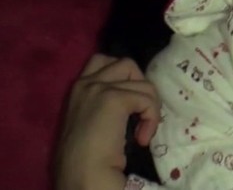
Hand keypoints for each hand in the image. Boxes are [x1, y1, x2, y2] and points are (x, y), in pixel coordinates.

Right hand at [55, 55, 160, 189]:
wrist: (82, 174)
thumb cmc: (87, 155)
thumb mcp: (94, 118)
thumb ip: (106, 100)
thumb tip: (136, 95)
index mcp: (79, 88)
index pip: (103, 60)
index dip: (125, 76)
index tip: (132, 102)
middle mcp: (85, 83)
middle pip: (128, 64)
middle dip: (141, 87)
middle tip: (140, 113)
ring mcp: (98, 88)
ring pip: (143, 83)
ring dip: (150, 108)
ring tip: (142, 132)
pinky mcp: (113, 99)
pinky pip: (147, 100)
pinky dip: (151, 119)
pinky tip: (141, 139)